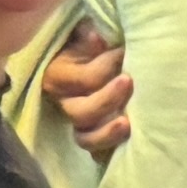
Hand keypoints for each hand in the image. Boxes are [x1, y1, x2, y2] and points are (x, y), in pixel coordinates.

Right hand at [38, 31, 133, 157]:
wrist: (93, 60)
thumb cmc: (91, 45)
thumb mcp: (85, 35)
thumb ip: (88, 36)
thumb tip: (96, 38)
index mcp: (57, 77)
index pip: (85, 79)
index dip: (106, 66)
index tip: (124, 52)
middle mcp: (64, 103)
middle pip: (81, 113)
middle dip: (107, 99)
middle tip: (129, 82)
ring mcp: (78, 123)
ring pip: (86, 138)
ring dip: (107, 132)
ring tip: (127, 123)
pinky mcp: (92, 136)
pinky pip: (97, 152)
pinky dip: (110, 148)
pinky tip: (127, 139)